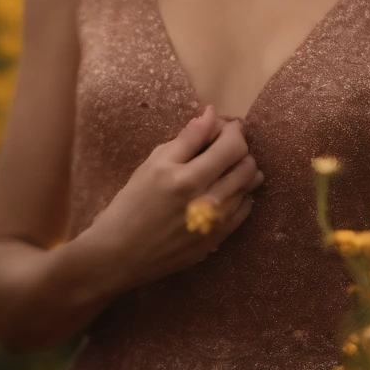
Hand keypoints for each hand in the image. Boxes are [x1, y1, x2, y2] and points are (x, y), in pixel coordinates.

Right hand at [80, 105, 262, 289]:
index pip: (232, 145)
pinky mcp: (218, 240)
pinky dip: (239, 194)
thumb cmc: (131, 204)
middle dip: (240, 149)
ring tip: (223, 167)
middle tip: (224, 145)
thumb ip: (187, 138)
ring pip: (249, 186)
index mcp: (188, 179)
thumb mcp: (153, 164)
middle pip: (247, 165)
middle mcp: (209, 203)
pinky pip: (245, 209)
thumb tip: (212, 115)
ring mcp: (216, 225)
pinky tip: (223, 190)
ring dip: (242, 170)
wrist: (120, 254)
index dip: (233, 130)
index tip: (225, 127)